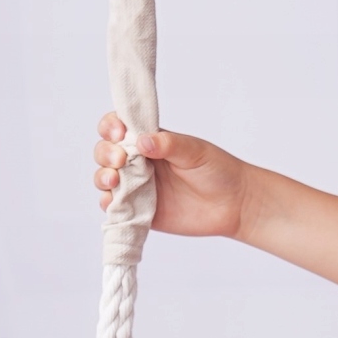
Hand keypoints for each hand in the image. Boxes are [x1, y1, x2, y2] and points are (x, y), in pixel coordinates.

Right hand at [94, 116, 251, 239]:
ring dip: (102, 177)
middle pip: (105, 152)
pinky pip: (115, 207)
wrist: (234, 205)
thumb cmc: (217, 171)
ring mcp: (136, 187)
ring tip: (114, 181)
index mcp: (149, 141)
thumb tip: (141, 140)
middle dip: (105, 153)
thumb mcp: (195, 151)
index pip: (119, 127)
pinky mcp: (139, 211)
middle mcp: (138, 162)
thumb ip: (168, 144)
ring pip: (105, 179)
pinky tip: (113, 201)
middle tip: (120, 160)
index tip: (118, 132)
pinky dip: (109, 204)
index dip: (111, 127)